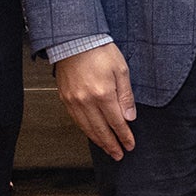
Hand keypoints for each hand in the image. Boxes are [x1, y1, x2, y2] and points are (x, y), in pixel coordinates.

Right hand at [55, 43, 137, 159]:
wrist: (74, 40)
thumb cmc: (99, 50)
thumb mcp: (121, 70)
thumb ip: (126, 96)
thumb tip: (130, 117)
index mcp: (103, 94)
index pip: (117, 123)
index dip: (124, 136)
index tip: (130, 145)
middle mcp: (86, 101)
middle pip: (101, 130)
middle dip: (112, 145)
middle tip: (119, 155)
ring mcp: (74, 101)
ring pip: (87, 128)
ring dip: (98, 142)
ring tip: (107, 149)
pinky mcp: (65, 99)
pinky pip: (76, 120)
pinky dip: (85, 130)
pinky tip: (92, 134)